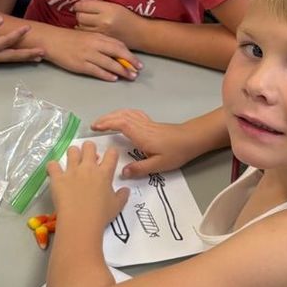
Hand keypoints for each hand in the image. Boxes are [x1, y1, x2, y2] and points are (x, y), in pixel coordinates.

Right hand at [0, 15, 43, 63]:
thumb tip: (0, 19)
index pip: (6, 41)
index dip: (18, 34)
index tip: (28, 27)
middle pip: (13, 56)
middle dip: (28, 54)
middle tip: (43, 52)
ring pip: (10, 59)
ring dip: (24, 58)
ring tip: (38, 57)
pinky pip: (5, 59)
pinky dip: (16, 58)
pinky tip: (23, 56)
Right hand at [46, 27, 140, 80]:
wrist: (52, 41)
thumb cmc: (69, 39)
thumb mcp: (87, 36)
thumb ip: (100, 42)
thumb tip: (115, 52)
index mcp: (97, 36)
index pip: (118, 44)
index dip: (129, 54)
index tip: (137, 61)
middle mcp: (94, 44)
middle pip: (117, 53)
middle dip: (130, 62)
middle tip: (138, 70)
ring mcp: (88, 55)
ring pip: (109, 63)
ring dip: (121, 71)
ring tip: (130, 77)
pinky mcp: (80, 64)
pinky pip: (97, 71)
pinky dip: (107, 75)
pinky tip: (114, 79)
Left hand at [48, 141, 128, 226]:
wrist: (80, 222)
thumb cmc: (101, 215)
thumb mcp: (117, 206)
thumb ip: (122, 196)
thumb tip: (126, 190)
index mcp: (104, 173)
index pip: (111, 154)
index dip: (111, 153)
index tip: (109, 157)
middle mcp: (88, 168)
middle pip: (89, 146)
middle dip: (89, 148)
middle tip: (88, 158)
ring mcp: (72, 171)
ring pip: (72, 150)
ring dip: (72, 154)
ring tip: (72, 163)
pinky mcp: (57, 178)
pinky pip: (52, 165)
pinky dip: (53, 167)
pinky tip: (55, 172)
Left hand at [73, 0, 142, 46]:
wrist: (140, 33)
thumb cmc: (128, 17)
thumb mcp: (114, 6)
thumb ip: (97, 4)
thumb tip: (80, 3)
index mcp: (107, 10)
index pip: (83, 6)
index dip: (79, 5)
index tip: (79, 6)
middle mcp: (103, 21)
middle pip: (80, 17)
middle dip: (80, 14)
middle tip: (85, 14)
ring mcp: (101, 33)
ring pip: (81, 27)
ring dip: (82, 24)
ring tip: (88, 22)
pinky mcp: (101, 42)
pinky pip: (86, 35)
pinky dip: (85, 32)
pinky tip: (90, 30)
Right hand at [91, 108, 212, 176]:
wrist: (192, 139)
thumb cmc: (176, 152)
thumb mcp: (158, 165)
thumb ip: (140, 169)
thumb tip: (122, 173)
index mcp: (141, 135)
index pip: (120, 124)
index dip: (107, 124)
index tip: (95, 127)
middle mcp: (142, 126)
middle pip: (121, 116)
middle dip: (106, 119)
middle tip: (94, 125)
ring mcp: (147, 123)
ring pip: (127, 113)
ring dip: (113, 115)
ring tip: (104, 121)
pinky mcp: (151, 123)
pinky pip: (134, 114)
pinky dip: (124, 113)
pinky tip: (122, 117)